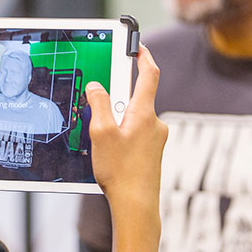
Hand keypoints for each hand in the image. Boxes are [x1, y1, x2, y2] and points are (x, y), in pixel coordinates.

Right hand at [86, 43, 167, 251]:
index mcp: (145, 113)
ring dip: (116, 120)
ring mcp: (154, 138)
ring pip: (133, 117)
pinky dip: (121, 133)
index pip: (149, 74)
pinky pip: (134, 132)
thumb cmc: (121, 172)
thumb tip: (97, 86)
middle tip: (99, 109)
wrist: (137, 206)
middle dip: (116, 98)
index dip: (143, 55)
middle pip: (136, 97)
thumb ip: (99, 104)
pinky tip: (109, 152)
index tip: (136, 44)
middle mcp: (154, 123)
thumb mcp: (102, 132)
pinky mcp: (151, 152)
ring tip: (101, 140)